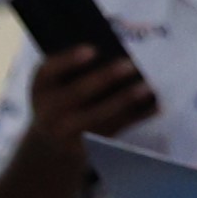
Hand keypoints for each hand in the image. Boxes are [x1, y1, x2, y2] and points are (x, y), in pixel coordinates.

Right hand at [15, 46, 159, 168]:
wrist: (53, 145)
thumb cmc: (62, 100)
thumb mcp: (57, 84)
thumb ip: (75, 68)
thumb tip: (115, 51)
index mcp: (40, 87)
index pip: (48, 70)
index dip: (69, 60)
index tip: (93, 49)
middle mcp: (49, 111)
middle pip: (78, 93)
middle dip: (105, 78)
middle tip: (130, 65)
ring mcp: (68, 133)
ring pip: (100, 115)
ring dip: (126, 100)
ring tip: (147, 86)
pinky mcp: (89, 148)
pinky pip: (116, 129)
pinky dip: (137, 117)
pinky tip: (155, 105)